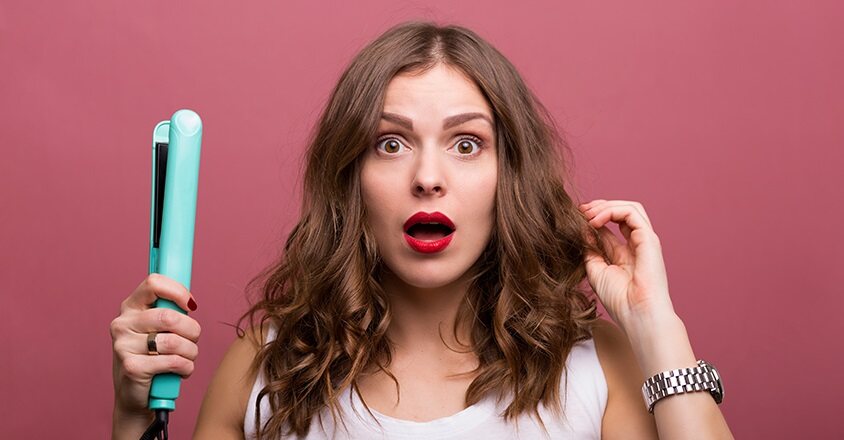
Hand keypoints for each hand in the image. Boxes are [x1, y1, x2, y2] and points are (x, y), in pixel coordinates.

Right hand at [110, 274, 200, 417]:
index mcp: (130, 307)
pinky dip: (186, 367)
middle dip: (192, 330)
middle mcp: (122, 323)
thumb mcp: (158, 329)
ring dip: (191, 352)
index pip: (154, 283)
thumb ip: (170, 311)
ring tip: (188, 358)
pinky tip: (182, 371)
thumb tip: (190, 302)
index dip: (178, 291)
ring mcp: (123, 346)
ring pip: (174, 341)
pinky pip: (174, 361)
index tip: (191, 306)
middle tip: (193, 340)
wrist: (135, 395)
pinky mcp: (132, 367)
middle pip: (170, 317)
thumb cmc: (153, 357)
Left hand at [578, 200, 674, 327]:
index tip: (574, 217)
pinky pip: (631, 212)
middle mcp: (637, 244)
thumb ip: (590, 248)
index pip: (610, 224)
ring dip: (605, 206)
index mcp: (625, 253)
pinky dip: (611, 211)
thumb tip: (582, 227)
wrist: (637, 315)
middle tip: (579, 210)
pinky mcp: (649, 238)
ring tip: (586, 214)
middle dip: (599, 207)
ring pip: (629, 208)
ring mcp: (645, 240)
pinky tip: (595, 221)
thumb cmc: (619, 299)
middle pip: (621, 212)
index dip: (592, 217)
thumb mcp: (595, 269)